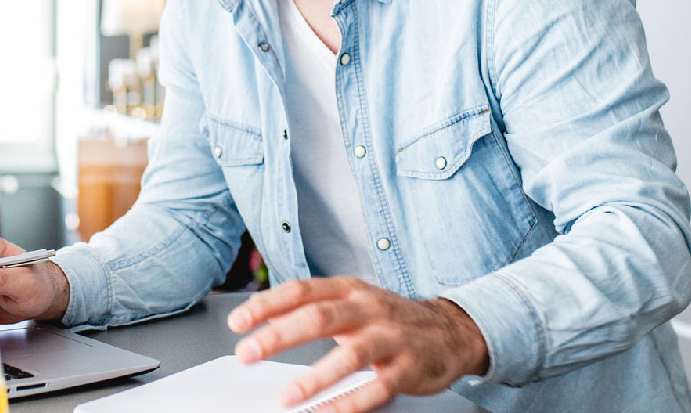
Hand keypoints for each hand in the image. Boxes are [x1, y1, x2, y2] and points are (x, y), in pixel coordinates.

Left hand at [227, 278, 487, 410]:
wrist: (453, 330)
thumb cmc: (390, 318)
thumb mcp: (352, 302)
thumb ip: (311, 308)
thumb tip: (261, 318)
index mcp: (349, 289)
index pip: (301, 291)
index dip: (266, 304)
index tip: (238, 322)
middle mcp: (369, 309)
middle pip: (319, 317)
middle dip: (279, 336)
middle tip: (246, 354)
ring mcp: (392, 338)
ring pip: (350, 355)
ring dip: (315, 377)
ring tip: (286, 397)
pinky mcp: (410, 368)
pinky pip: (378, 388)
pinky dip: (352, 402)